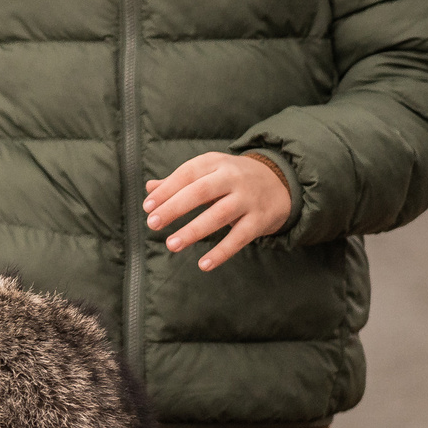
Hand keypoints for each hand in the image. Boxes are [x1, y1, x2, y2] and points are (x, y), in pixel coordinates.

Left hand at [143, 152, 289, 273]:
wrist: (280, 181)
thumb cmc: (232, 179)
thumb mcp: (209, 172)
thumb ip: (180, 181)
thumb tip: (150, 189)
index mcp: (216, 162)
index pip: (187, 173)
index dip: (167, 190)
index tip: (148, 207)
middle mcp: (233, 178)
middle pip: (201, 191)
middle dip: (175, 207)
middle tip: (153, 224)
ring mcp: (248, 199)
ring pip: (220, 214)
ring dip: (194, 230)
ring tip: (172, 245)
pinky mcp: (260, 220)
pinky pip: (239, 238)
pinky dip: (221, 252)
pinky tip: (203, 264)